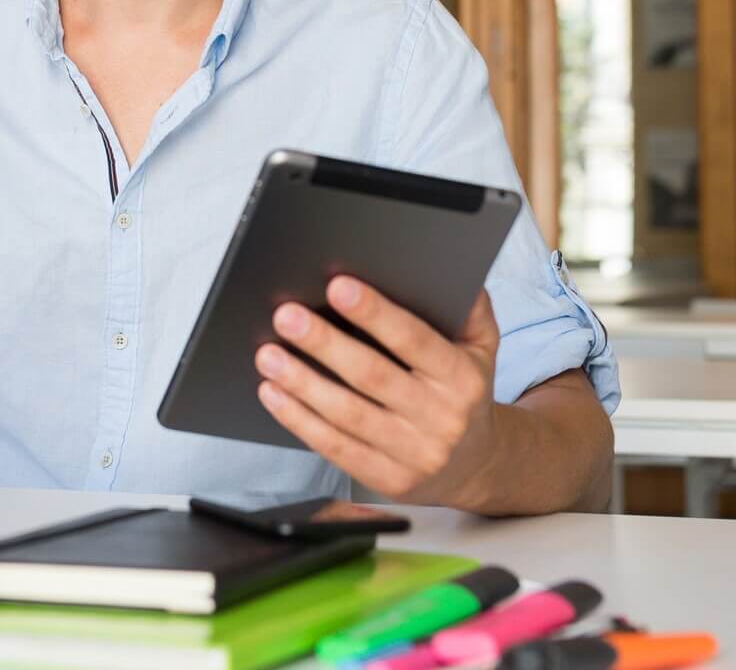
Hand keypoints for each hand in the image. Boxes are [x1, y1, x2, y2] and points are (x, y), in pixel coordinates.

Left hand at [254, 279, 499, 508]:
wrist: (477, 466)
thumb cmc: (464, 392)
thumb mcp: (481, 348)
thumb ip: (470, 308)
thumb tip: (450, 269)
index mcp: (461, 377)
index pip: (413, 339)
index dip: (375, 313)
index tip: (338, 286)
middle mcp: (440, 416)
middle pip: (372, 376)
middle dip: (324, 343)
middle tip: (286, 316)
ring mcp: (413, 453)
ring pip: (348, 414)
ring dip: (302, 383)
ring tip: (268, 355)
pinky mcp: (388, 479)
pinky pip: (336, 447)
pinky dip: (299, 420)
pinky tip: (273, 393)